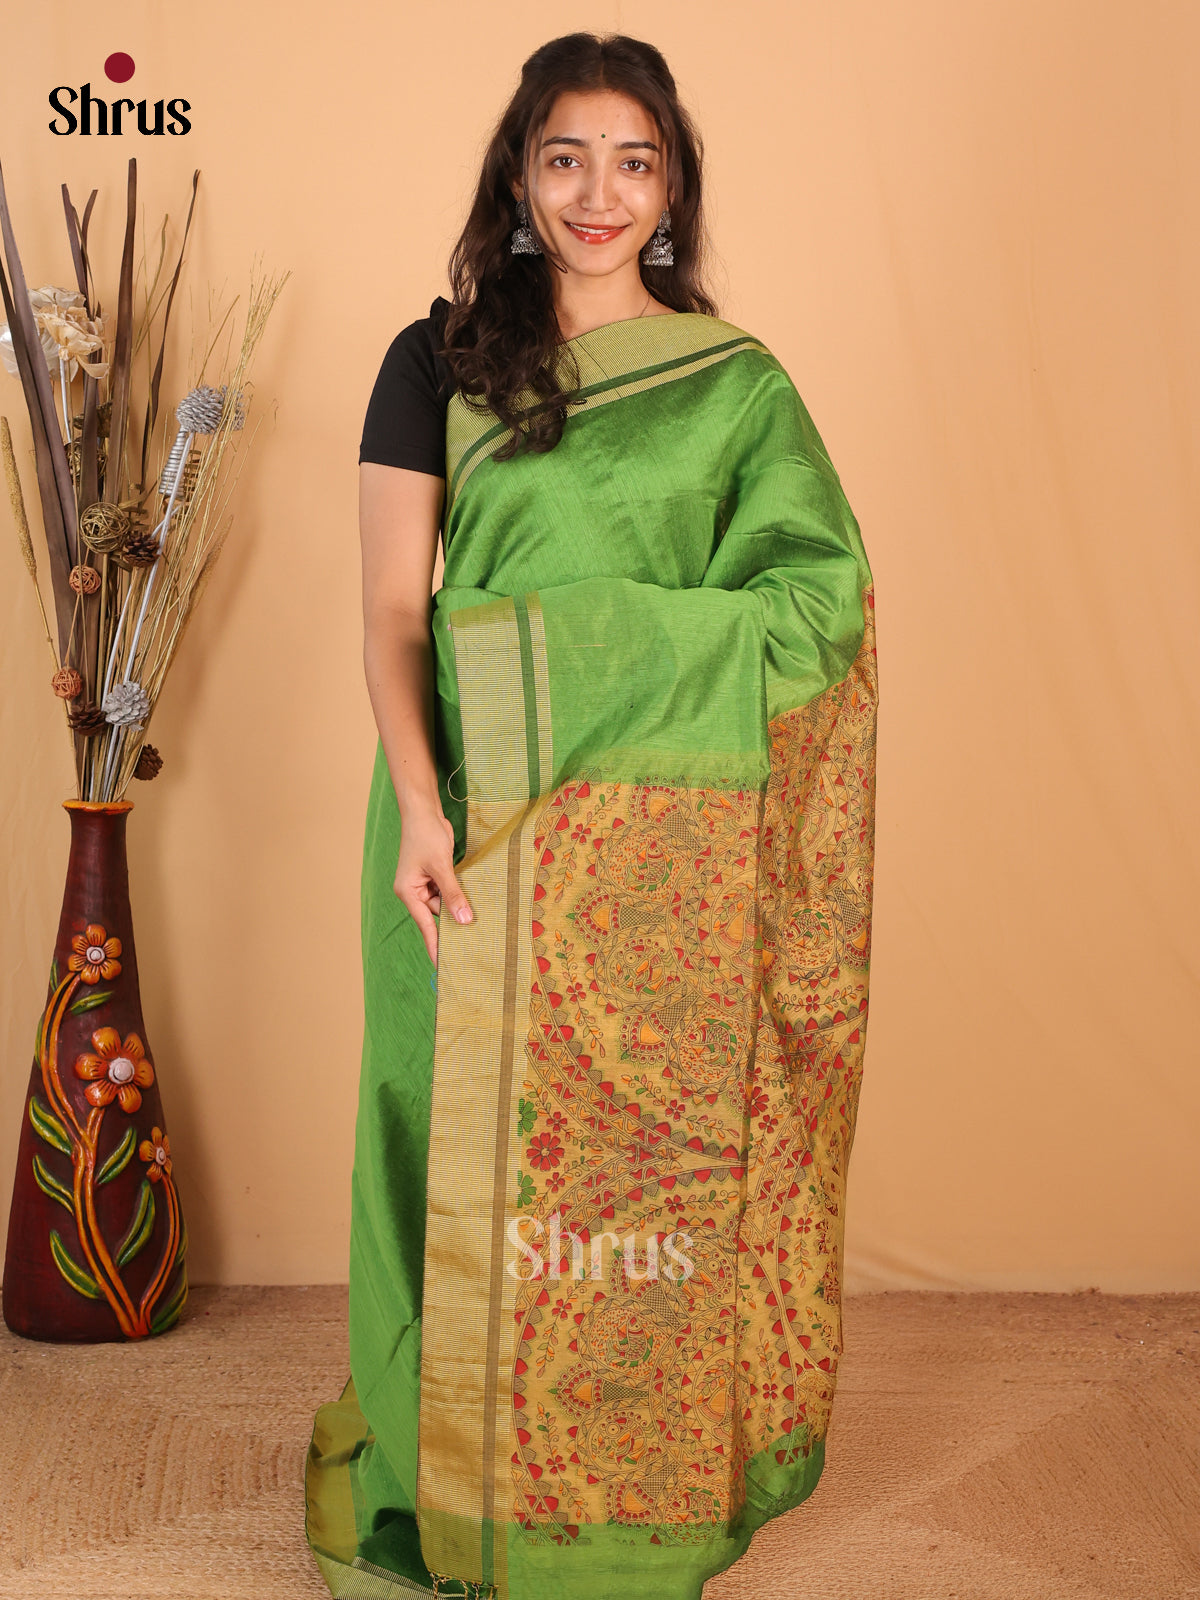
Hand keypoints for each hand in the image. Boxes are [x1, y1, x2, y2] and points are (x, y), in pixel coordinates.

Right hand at [393, 809, 472, 965]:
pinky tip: (472, 899)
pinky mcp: (435, 875)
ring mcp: (424, 883)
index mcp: (408, 892)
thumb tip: (464, 920)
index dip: (435, 946)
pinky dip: (459, 894)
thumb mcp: (442, 866)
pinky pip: (448, 891)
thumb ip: (453, 894)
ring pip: (445, 903)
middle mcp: (414, 891)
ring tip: (478, 918)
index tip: (442, 966)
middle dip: (454, 922)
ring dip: (459, 905)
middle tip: (473, 942)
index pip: (425, 926)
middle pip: (437, 915)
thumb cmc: (426, 836)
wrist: (423, 811)